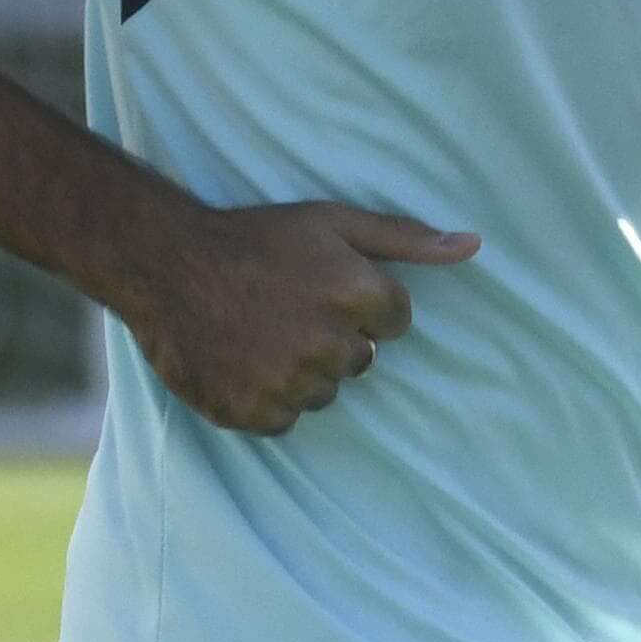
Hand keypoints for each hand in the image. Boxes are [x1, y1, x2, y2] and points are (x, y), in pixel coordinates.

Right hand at [121, 202, 479, 434]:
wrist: (166, 265)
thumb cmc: (256, 238)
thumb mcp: (334, 222)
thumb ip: (408, 239)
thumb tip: (474, 247)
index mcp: (359, 295)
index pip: (395, 322)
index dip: (360, 302)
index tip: (320, 286)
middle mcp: (332, 346)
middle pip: (360, 360)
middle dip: (332, 337)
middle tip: (285, 307)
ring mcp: (292, 384)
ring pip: (323, 392)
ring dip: (301, 370)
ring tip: (259, 332)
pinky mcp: (256, 414)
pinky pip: (285, 419)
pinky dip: (267, 397)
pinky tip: (242, 360)